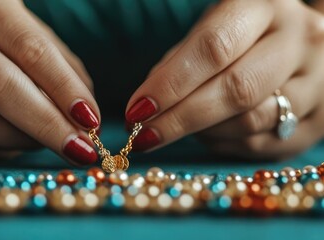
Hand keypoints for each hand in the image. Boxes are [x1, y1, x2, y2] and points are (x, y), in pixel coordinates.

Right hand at [0, 0, 98, 164]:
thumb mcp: (27, 37)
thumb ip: (59, 68)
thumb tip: (85, 115)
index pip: (30, 49)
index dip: (64, 89)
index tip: (90, 121)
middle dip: (46, 124)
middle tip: (79, 149)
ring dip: (20, 140)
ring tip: (45, 143)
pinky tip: (13, 146)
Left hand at [126, 0, 323, 159]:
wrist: (301, 47)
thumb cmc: (244, 37)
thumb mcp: (213, 29)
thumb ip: (181, 62)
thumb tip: (147, 107)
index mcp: (265, 8)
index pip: (214, 48)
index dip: (171, 84)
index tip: (136, 111)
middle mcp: (300, 42)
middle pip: (237, 90)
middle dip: (181, 119)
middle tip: (143, 136)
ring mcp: (318, 83)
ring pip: (250, 122)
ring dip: (202, 132)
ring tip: (179, 126)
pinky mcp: (319, 121)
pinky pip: (262, 145)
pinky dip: (224, 144)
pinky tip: (208, 134)